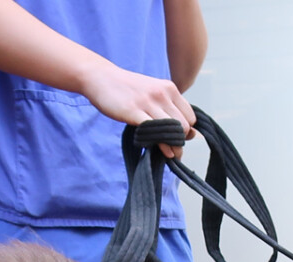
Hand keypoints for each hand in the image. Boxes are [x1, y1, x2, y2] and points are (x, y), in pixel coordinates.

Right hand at [79, 62, 195, 156]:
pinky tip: (159, 150)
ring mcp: (148, 102)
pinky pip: (155, 132)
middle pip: (184, 126)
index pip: (190, 117)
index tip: (176, 138)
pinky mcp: (134, 112)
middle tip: (172, 149)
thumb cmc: (127, 90)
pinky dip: (161, 145)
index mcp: (170, 89)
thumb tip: (188, 133)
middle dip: (180, 141)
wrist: (101, 78)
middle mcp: (162, 94)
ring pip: (173, 130)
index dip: (186, 131)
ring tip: (168, 153)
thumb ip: (168, 108)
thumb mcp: (152, 92)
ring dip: (173, 146)